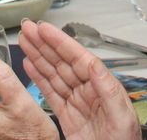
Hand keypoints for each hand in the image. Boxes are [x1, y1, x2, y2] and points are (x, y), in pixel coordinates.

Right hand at [19, 21, 144, 139]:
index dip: (60, 42)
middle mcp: (88, 91)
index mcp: (102, 88)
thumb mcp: (122, 118)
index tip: (45, 29)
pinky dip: (38, 79)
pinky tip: (30, 66)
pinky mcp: (67, 117)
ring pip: (54, 75)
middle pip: (63, 62)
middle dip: (44, 44)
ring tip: (25, 42)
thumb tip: (95, 64)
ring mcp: (77, 103)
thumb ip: (109, 90)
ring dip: (38, 57)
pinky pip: (50, 94)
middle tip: (28, 28)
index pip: (78, 59)